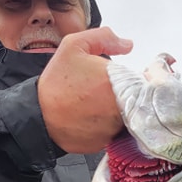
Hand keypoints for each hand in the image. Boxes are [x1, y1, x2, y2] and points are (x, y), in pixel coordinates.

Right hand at [37, 27, 133, 153]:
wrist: (39, 116)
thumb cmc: (56, 83)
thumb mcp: (74, 46)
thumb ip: (104, 38)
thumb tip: (127, 44)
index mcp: (118, 83)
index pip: (142, 80)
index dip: (132, 78)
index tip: (120, 79)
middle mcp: (120, 108)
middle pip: (137, 99)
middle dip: (125, 94)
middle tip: (103, 92)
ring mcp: (114, 129)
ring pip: (128, 117)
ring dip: (118, 111)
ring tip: (95, 105)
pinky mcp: (106, 143)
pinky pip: (115, 134)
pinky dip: (107, 126)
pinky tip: (92, 118)